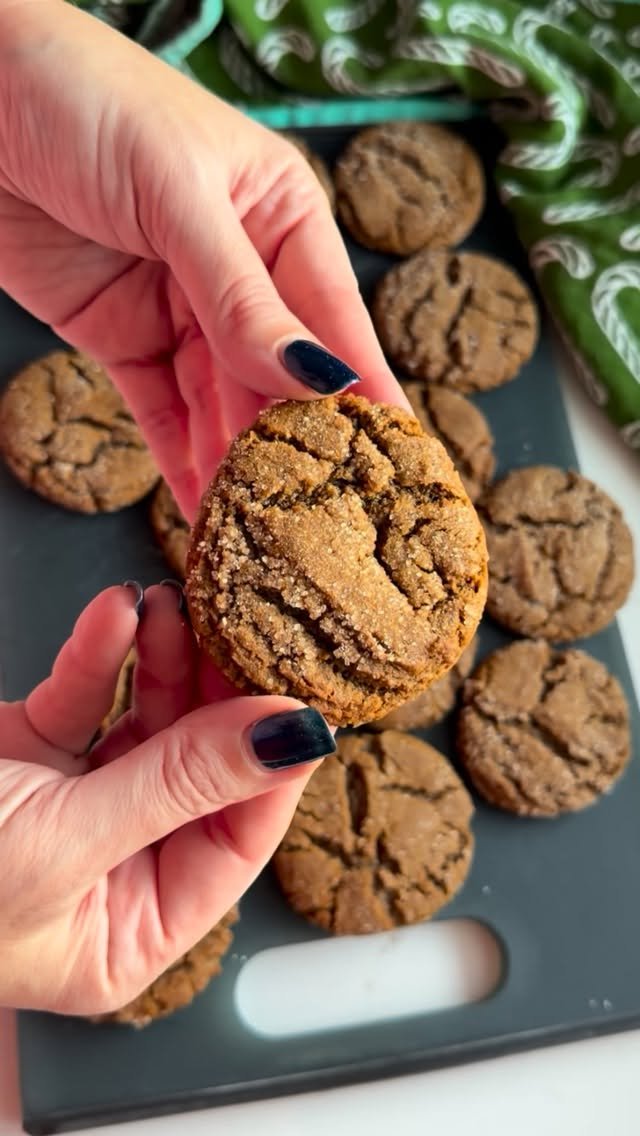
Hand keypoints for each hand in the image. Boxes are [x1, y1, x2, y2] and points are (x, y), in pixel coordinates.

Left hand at [0, 0, 407, 520]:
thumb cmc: (86, 99)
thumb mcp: (177, 193)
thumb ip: (242, 296)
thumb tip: (315, 379)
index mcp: (282, 216)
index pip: (337, 319)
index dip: (365, 394)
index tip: (398, 462)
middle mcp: (243, 270)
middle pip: (281, 376)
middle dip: (300, 447)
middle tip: (326, 521)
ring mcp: (182, 309)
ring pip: (223, 406)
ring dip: (241, 468)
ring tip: (266, 533)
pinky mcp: (123, 338)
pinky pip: (163, 414)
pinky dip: (183, 463)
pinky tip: (209, 512)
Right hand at [0, 582, 331, 1013]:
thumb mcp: (63, 841)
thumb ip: (179, 783)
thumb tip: (290, 738)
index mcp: (128, 931)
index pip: (234, 843)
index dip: (271, 769)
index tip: (298, 696)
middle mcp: (108, 870)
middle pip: (195, 772)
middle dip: (214, 697)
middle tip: (243, 631)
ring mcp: (69, 807)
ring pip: (146, 725)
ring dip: (160, 661)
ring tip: (170, 606)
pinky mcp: (28, 755)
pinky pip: (82, 699)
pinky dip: (98, 655)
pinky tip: (115, 614)